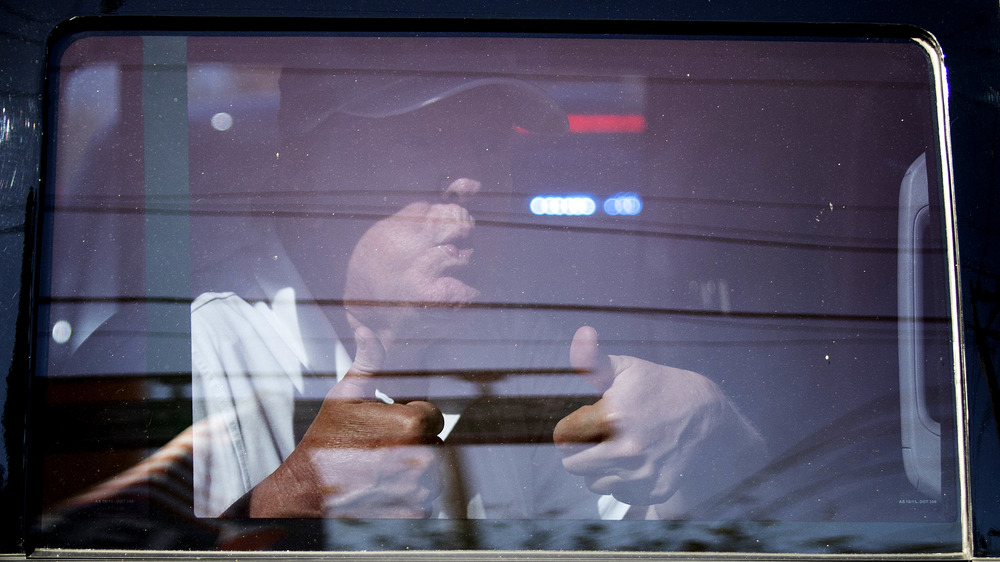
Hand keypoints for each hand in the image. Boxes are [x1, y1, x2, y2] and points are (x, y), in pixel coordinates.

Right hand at [249, 326, 444, 517]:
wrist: (305, 493)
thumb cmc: (325, 442)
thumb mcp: (344, 396)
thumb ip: (367, 363)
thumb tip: (369, 330)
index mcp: (409, 426)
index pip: (432, 416)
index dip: (411, 418)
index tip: (389, 425)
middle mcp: (420, 458)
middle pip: (434, 443)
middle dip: (413, 444)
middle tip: (380, 447)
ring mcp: (418, 489)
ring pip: (432, 472)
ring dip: (413, 470)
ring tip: (380, 468)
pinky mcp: (413, 512)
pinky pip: (426, 499)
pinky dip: (409, 496)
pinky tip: (383, 489)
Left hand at [553, 326, 763, 511]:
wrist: (704, 413)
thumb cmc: (657, 386)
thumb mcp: (625, 368)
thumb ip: (592, 358)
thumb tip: (581, 333)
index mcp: (612, 417)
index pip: (563, 439)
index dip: (570, 430)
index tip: (585, 422)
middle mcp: (626, 451)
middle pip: (574, 466)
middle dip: (579, 451)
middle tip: (598, 438)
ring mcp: (642, 474)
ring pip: (594, 484)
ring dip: (599, 469)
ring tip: (618, 448)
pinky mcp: (655, 490)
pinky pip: (620, 495)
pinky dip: (622, 482)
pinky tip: (635, 462)